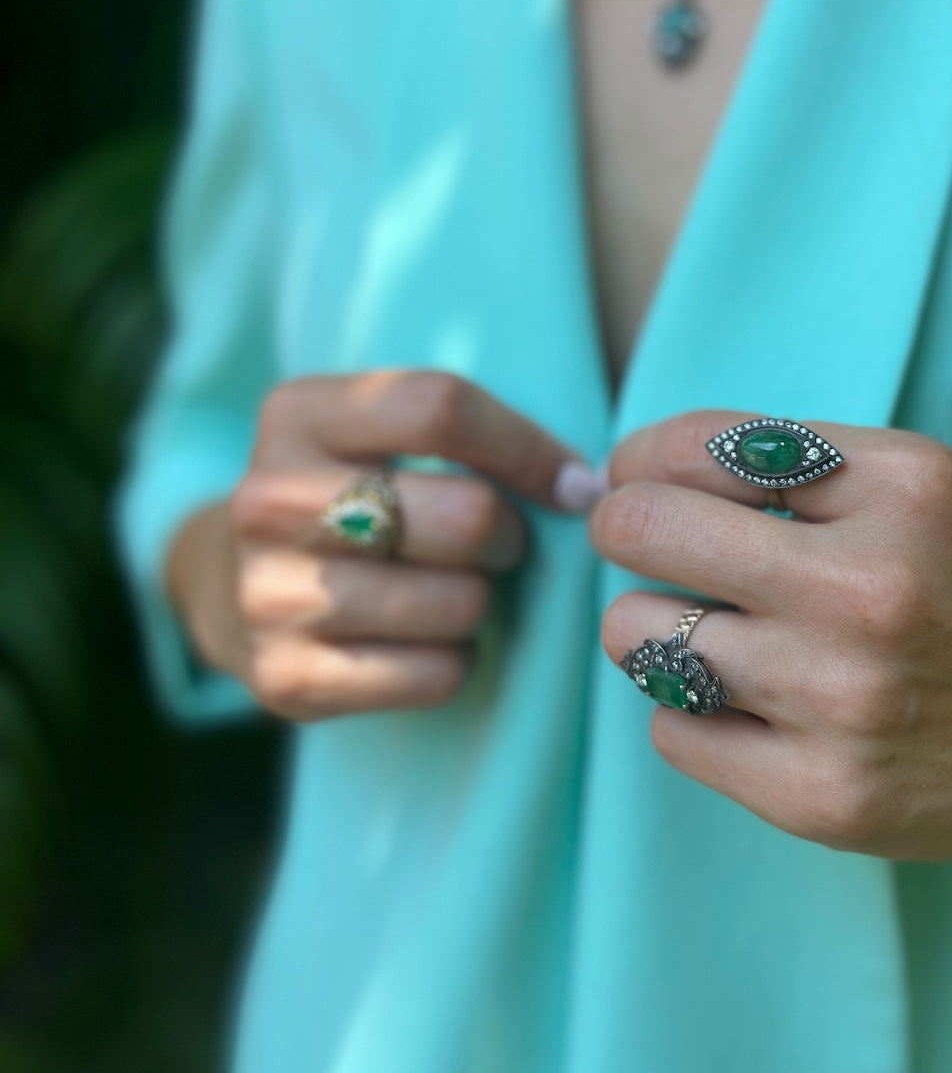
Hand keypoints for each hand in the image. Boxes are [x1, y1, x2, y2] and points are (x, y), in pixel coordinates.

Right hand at [170, 370, 591, 719]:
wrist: (231, 586)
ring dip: (480, 603)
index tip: (569, 482)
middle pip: (468, 516)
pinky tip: (423, 644)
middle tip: (495, 547)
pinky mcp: (284, 678)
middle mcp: (268, 500)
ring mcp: (269, 594)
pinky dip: (454, 662)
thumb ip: (461, 432)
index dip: (529, 447)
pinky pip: (437, 674)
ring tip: (446, 593)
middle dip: (509, 536)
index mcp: (295, 415)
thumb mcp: (370, 434)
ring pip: (462, 603)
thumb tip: (584, 487)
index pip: (441, 408)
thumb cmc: (345, 500)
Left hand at [591, 410, 951, 858]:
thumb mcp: (905, 489)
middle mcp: (870, 590)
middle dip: (620, 528)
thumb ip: (781, 460)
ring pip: (633, 635)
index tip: (636, 478)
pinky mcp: (817, 795)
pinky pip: (667, 729)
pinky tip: (746, 707)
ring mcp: (842, 700)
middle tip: (640, 544)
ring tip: (706, 635)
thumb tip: (631, 475)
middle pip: (642, 530)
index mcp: (900, 490)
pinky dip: (689, 711)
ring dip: (651, 630)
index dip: (640, 460)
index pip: (697, 445)